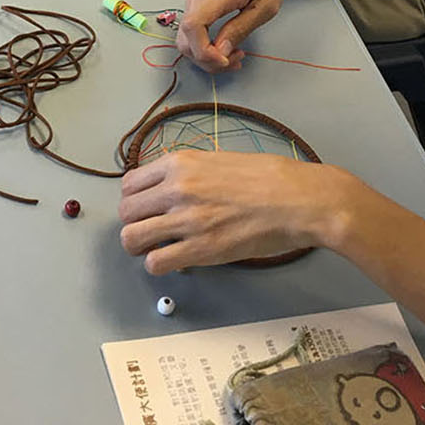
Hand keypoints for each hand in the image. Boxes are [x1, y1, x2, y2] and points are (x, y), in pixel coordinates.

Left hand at [120, 151, 345, 272]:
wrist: (299, 199)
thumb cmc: (271, 178)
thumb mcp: (221, 159)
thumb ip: (191, 172)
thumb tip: (173, 188)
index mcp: (181, 162)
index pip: (130, 183)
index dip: (135, 199)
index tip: (146, 208)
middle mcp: (177, 188)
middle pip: (126, 212)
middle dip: (135, 223)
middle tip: (150, 231)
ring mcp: (186, 219)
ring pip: (131, 239)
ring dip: (140, 247)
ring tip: (157, 249)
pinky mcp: (200, 249)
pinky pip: (156, 263)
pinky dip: (160, 265)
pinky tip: (176, 261)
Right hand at [177, 0, 292, 70]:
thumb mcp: (265, 6)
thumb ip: (240, 29)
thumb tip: (221, 50)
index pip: (193, 27)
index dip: (204, 51)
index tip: (224, 60)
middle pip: (185, 37)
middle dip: (206, 58)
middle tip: (232, 61)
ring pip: (186, 35)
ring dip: (205, 52)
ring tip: (231, 54)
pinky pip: (192, 26)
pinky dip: (204, 41)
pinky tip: (223, 44)